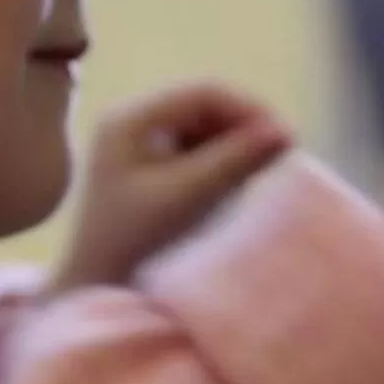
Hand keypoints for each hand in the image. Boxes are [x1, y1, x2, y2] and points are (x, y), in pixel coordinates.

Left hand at [51, 83, 294, 293]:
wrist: (95, 290)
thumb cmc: (136, 246)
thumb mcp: (188, 199)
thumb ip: (235, 161)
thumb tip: (285, 131)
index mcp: (130, 119)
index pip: (204, 93)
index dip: (250, 110)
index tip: (287, 138)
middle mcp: (130, 122)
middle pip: (204, 107)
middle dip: (245, 129)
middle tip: (281, 158)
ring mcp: (138, 144)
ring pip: (204, 129)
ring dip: (235, 148)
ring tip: (257, 177)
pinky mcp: (148, 168)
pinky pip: (196, 151)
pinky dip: (221, 165)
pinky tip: (231, 190)